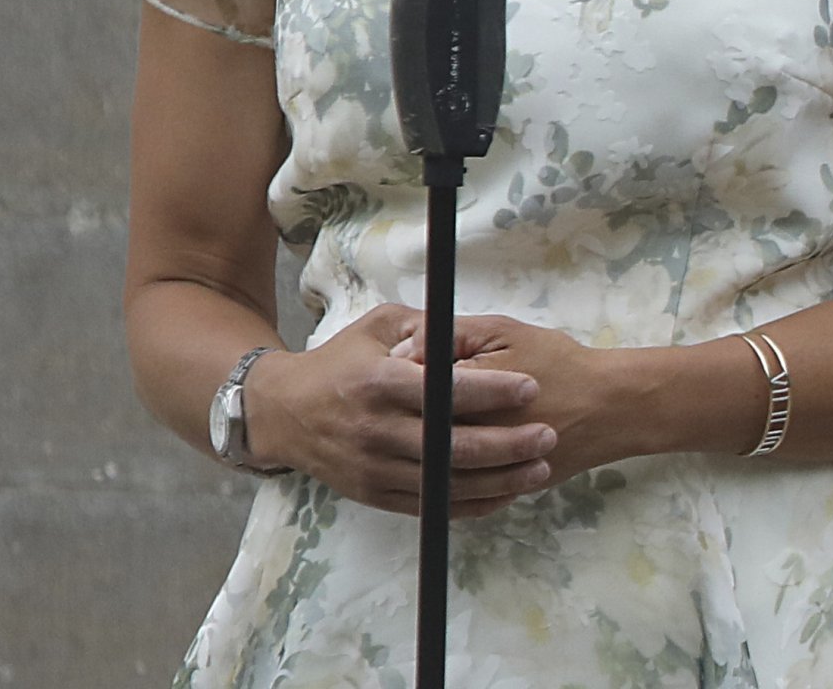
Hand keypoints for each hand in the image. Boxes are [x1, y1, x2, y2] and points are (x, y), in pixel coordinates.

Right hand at [245, 303, 558, 517]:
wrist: (285, 413)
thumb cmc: (341, 361)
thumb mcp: (378, 325)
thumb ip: (425, 327)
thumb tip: (469, 333)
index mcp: (379, 382)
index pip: (444, 390)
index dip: (492, 391)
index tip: (530, 386)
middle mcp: (376, 429)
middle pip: (452, 446)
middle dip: (507, 443)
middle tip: (548, 434)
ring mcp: (375, 468)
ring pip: (446, 483)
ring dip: (499, 480)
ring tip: (540, 467)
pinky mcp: (375, 495)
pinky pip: (431, 507)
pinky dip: (471, 504)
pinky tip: (505, 493)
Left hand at [406, 313, 639, 491]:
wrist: (606, 407)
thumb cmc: (557, 363)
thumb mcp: (503, 331)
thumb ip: (452, 336)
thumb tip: (406, 348)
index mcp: (461, 395)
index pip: (406, 389)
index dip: (403, 374)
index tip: (407, 363)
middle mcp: (466, 438)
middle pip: (414, 430)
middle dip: (409, 410)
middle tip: (420, 393)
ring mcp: (482, 472)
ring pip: (432, 464)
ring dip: (425, 443)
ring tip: (440, 418)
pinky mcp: (495, 490)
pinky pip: (458, 488)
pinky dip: (450, 471)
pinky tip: (455, 447)